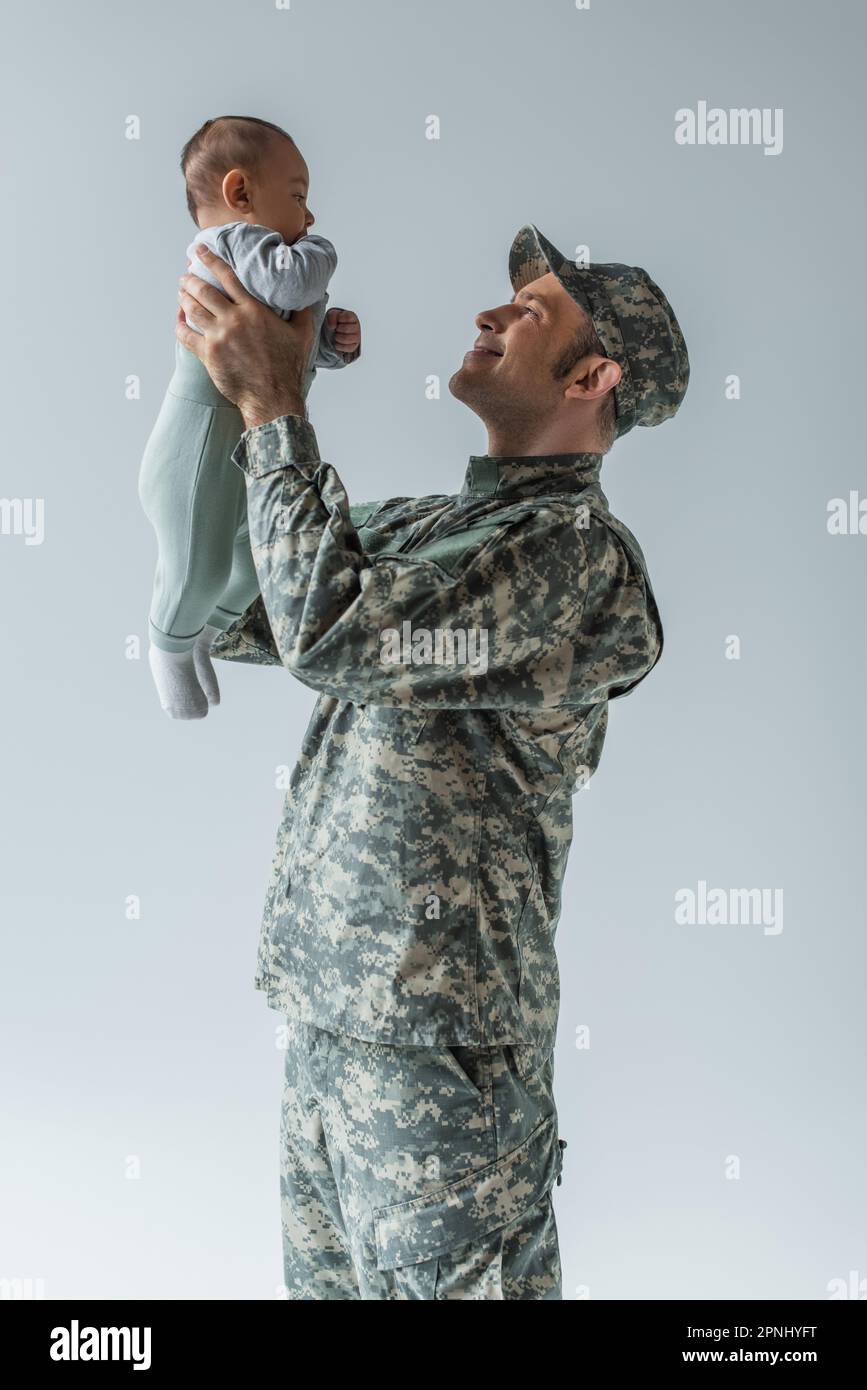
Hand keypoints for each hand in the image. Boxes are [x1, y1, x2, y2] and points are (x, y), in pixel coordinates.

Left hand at [176, 244, 315, 429]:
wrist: (273, 397)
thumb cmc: (288, 368)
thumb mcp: (303, 335)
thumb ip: (303, 311)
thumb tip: (308, 296)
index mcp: (254, 310)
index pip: (227, 276)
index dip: (210, 259)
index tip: (199, 250)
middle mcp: (234, 320)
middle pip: (204, 290)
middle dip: (191, 279)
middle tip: (186, 276)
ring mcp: (219, 337)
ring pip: (192, 309)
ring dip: (183, 298)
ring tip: (181, 293)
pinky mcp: (208, 355)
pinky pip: (186, 335)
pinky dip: (180, 324)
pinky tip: (179, 319)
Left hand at [326, 307, 360, 354]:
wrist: (335, 331)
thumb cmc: (336, 321)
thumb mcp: (332, 315)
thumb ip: (332, 316)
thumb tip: (333, 326)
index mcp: (353, 317)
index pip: (348, 317)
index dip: (340, 319)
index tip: (337, 320)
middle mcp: (357, 327)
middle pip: (346, 329)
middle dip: (337, 330)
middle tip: (336, 329)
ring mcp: (357, 337)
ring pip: (346, 339)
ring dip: (338, 338)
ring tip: (336, 336)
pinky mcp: (354, 346)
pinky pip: (347, 348)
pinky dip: (339, 346)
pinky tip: (337, 343)